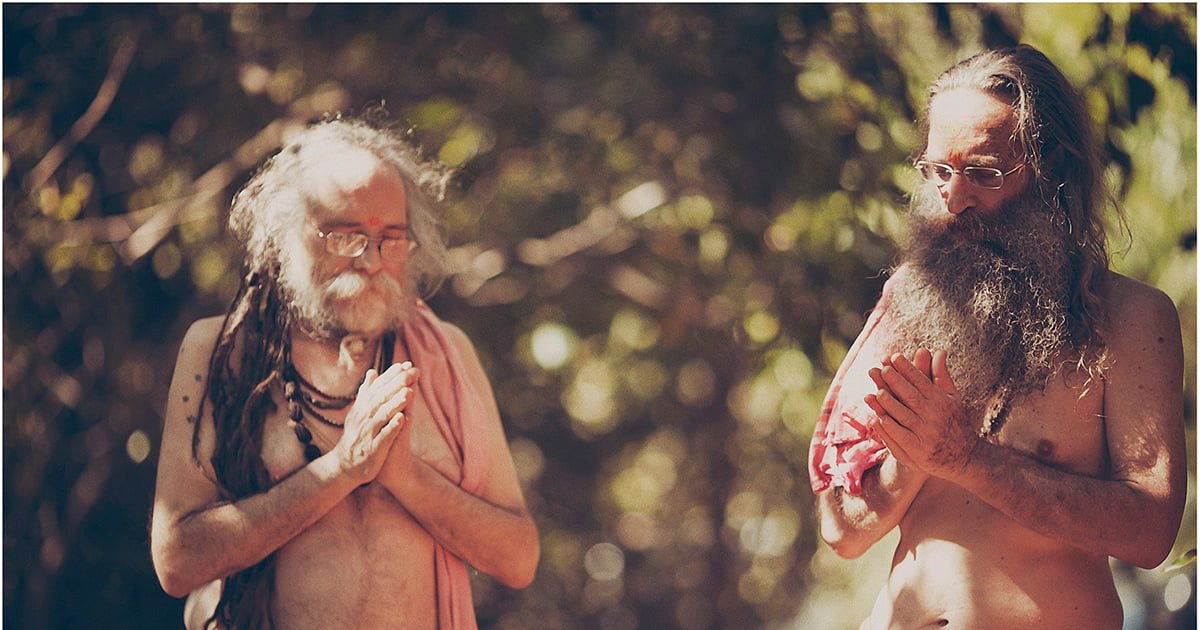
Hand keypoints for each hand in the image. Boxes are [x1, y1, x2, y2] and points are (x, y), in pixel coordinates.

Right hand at [329, 362, 417, 483]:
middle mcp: (364, 418)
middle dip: (397, 384)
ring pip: (383, 415)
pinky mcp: (374, 449)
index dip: (391, 376)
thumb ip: (367, 392)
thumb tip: (372, 372)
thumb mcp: (359, 412)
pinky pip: (384, 436)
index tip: (404, 364)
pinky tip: (403, 419)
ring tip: (409, 392)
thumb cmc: (356, 436)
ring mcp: (369, 433)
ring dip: (396, 403)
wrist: (345, 466)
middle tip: (411, 372)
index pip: (378, 388)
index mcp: (363, 408)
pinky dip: (392, 427)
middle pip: (381, 398)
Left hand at [864, 348, 979, 479]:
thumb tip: (939, 351)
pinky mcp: (918, 451)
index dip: (908, 369)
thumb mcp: (952, 398)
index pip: (922, 382)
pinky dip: (888, 428)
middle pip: (912, 397)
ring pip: (905, 417)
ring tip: (877, 393)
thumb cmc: (954, 423)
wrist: (964, 457)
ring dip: (890, 405)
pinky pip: (901, 437)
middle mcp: (935, 417)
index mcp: (942, 401)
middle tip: (882, 369)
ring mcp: (926, 434)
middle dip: (897, 382)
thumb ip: (942, 376)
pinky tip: (877, 418)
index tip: (894, 357)